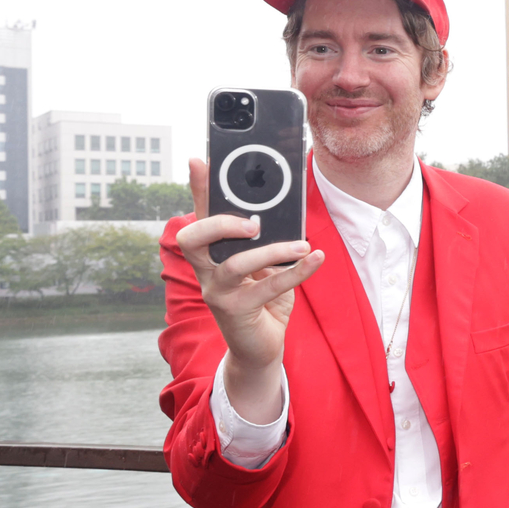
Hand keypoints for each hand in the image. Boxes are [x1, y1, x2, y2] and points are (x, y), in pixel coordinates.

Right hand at [175, 158, 324, 420]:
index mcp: (211, 253)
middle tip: (254, 221)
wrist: (259, 347)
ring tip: (302, 244)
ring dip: (272, 250)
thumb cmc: (262, 297)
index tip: (200, 161)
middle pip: (191, 240)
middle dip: (219, 224)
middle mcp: (206, 270)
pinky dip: (297, 271)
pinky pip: (268, 288)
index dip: (198, 189)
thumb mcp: (263, 263)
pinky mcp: (237, 312)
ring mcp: (218, 292)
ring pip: (234, 264)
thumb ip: (267, 238)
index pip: (199, 215)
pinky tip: (316, 258)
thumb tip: (286, 208)